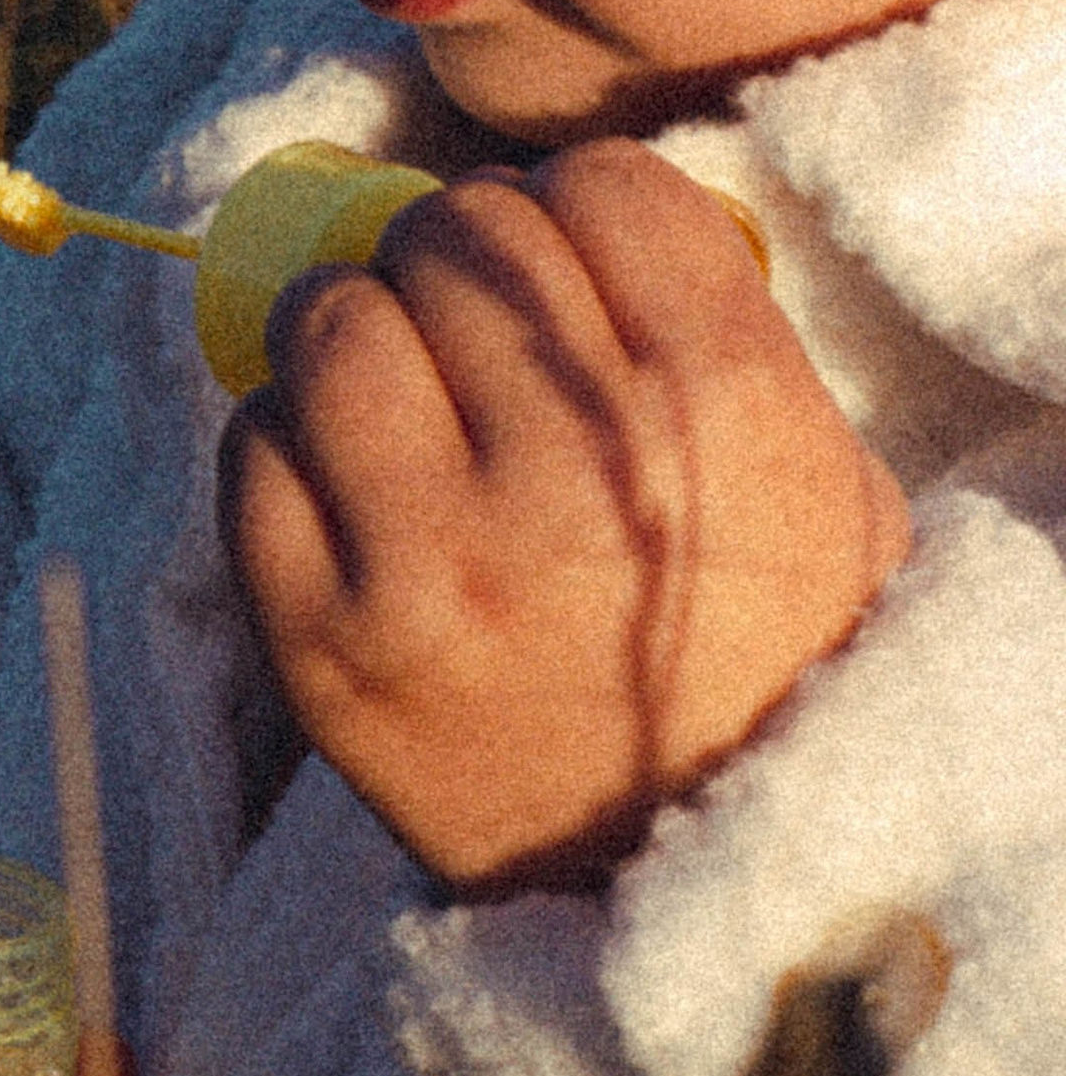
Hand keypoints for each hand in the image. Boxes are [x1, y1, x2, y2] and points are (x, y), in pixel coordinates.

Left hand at [220, 141, 910, 893]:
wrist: (690, 885)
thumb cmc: (757, 658)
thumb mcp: (823, 484)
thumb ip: (718, 335)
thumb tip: (564, 212)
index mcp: (720, 408)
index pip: (599, 190)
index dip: (567, 209)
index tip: (560, 256)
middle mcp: (576, 468)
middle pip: (455, 235)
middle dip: (453, 261)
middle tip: (464, 325)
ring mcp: (436, 556)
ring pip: (333, 321)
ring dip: (353, 330)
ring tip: (388, 385)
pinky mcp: (322, 638)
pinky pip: (251, 450)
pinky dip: (283, 443)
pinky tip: (339, 482)